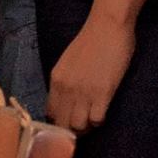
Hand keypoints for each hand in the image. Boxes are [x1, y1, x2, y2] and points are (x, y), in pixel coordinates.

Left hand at [47, 11, 134, 131]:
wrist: (107, 27)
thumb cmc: (90, 42)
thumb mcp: (68, 63)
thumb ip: (64, 81)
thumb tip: (66, 100)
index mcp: (55, 80)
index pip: (50, 113)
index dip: (59, 121)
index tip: (69, 122)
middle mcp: (65, 89)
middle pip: (62, 124)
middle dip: (72, 130)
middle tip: (83, 126)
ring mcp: (83, 92)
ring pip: (78, 126)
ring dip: (86, 127)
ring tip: (93, 119)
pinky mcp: (102, 93)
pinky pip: (96, 120)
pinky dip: (99, 121)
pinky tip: (103, 112)